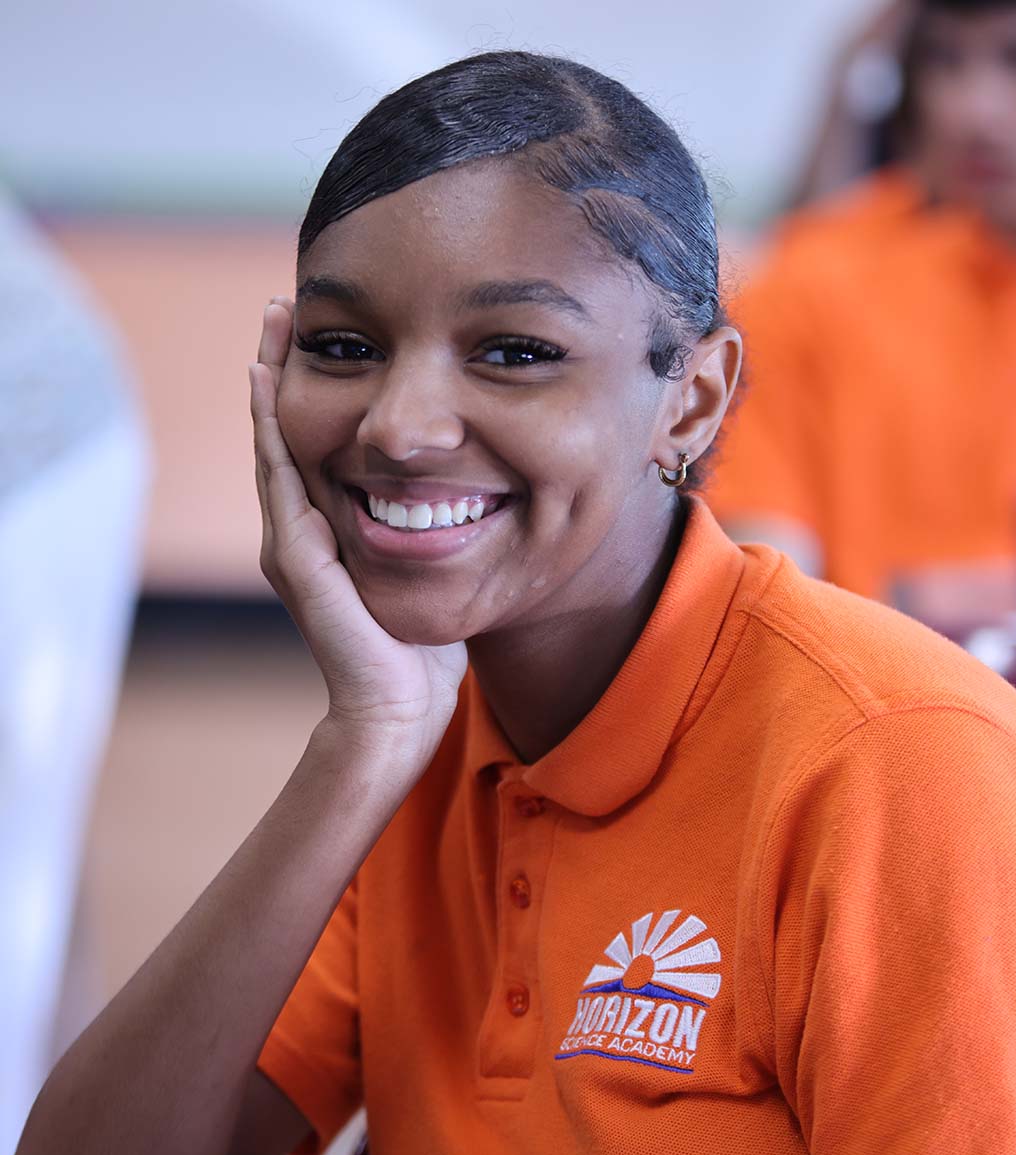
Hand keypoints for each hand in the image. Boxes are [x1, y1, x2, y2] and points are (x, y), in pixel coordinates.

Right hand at [250, 300, 466, 759]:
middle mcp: (303, 530)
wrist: (398, 709)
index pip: (319, 446)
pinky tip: (270, 380)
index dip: (316, 392)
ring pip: (276, 442)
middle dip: (285, 369)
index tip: (327, 336)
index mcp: (333, 533)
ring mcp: (292, 541)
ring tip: (275, 324)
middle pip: (287, 432)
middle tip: (286, 307)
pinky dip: (274, 424)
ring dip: (273, 381)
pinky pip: (282, 474)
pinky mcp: (297, 556)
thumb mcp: (428, 578)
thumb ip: (428, 539)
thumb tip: (468, 502)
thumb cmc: (419, 653)